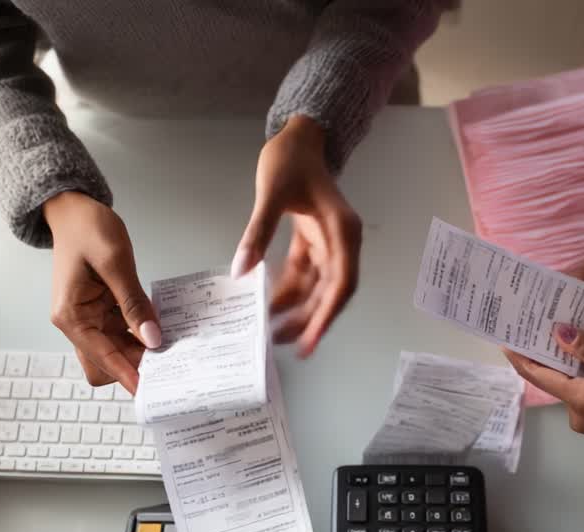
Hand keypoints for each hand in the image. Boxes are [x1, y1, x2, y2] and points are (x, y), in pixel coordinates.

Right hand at [44, 191, 160, 393]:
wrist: (73, 210)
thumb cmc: (87, 229)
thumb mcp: (115, 263)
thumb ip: (134, 303)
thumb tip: (152, 338)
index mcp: (71, 316)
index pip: (102, 357)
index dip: (126, 374)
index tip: (148, 390)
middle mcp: (76, 323)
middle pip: (104, 363)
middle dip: (133, 367)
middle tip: (169, 366)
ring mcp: (87, 318)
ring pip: (114, 351)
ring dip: (138, 353)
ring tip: (171, 352)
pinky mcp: (99, 311)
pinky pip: (119, 333)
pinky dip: (138, 336)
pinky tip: (160, 332)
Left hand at [233, 115, 360, 356]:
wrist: (300, 134)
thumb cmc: (291, 159)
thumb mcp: (272, 194)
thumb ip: (257, 234)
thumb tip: (241, 270)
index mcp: (342, 233)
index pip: (341, 284)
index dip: (326, 316)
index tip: (310, 341)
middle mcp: (341, 243)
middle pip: (330, 293)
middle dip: (309, 320)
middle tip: (284, 344)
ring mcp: (328, 244)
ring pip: (317, 287)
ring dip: (297, 309)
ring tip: (272, 331)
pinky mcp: (313, 242)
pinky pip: (303, 274)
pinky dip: (289, 290)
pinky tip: (269, 304)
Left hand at [503, 323, 583, 464]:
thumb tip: (560, 334)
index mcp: (582, 400)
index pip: (539, 375)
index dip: (519, 356)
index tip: (504, 335)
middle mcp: (578, 414)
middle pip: (552, 378)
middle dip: (544, 350)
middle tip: (539, 318)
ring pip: (570, 383)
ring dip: (567, 360)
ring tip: (565, 326)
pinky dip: (583, 372)